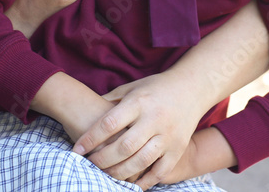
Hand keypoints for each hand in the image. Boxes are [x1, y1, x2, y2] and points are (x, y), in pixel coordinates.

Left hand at [73, 71, 206, 187]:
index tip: (77, 150)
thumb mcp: (133, 87)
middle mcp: (154, 119)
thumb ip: (111, 99)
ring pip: (140, 161)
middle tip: (89, 165)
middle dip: (102, 160)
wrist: (192, 87)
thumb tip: (87, 111)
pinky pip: (160, 171)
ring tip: (105, 175)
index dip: (91, 139)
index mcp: (139, 102)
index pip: (110, 123)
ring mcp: (168, 135)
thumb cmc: (156, 88)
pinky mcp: (178, 148)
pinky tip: (130, 185)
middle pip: (123, 146)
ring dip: (119, 173)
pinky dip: (144, 182)